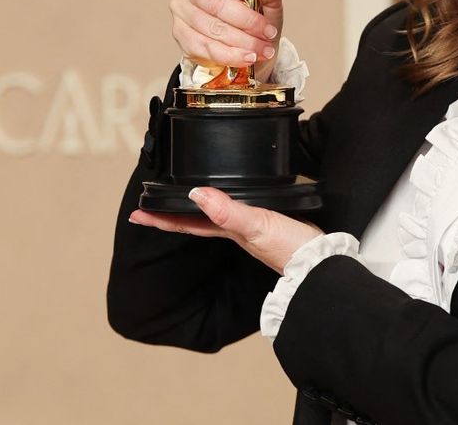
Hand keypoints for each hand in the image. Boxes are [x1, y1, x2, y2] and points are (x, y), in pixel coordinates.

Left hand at [129, 187, 321, 274]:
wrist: (321, 263)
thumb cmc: (292, 249)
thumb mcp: (258, 226)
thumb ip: (229, 211)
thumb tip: (197, 194)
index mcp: (227, 231)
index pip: (185, 224)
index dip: (160, 218)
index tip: (136, 214)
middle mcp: (234, 232)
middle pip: (194, 221)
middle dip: (171, 214)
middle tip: (148, 206)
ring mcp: (251, 230)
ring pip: (213, 217)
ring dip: (193, 210)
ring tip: (179, 201)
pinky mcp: (268, 225)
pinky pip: (235, 213)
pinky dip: (223, 206)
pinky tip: (228, 202)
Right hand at [170, 0, 284, 72]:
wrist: (251, 47)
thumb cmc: (257, 15)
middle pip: (211, 3)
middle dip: (246, 20)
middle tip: (268, 30)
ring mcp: (181, 13)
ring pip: (210, 28)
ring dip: (242, 41)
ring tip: (264, 48)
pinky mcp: (181, 37)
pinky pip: (205, 48)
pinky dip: (231, 54)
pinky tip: (248, 57)